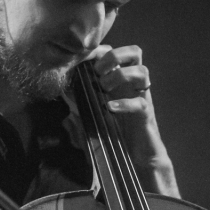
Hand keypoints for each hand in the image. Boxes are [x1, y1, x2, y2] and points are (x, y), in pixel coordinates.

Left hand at [86, 45, 179, 196]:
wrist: (132, 159)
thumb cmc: (110, 135)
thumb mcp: (89, 118)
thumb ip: (77, 106)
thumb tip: (63, 96)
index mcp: (119, 80)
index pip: (116, 52)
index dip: (101, 50)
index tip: (85, 59)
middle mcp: (132, 85)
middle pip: (135, 52)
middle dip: (115, 56)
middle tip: (99, 72)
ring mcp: (141, 97)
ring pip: (143, 71)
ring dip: (120, 76)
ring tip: (105, 89)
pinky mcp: (145, 114)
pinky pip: (140, 102)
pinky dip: (124, 103)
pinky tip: (110, 108)